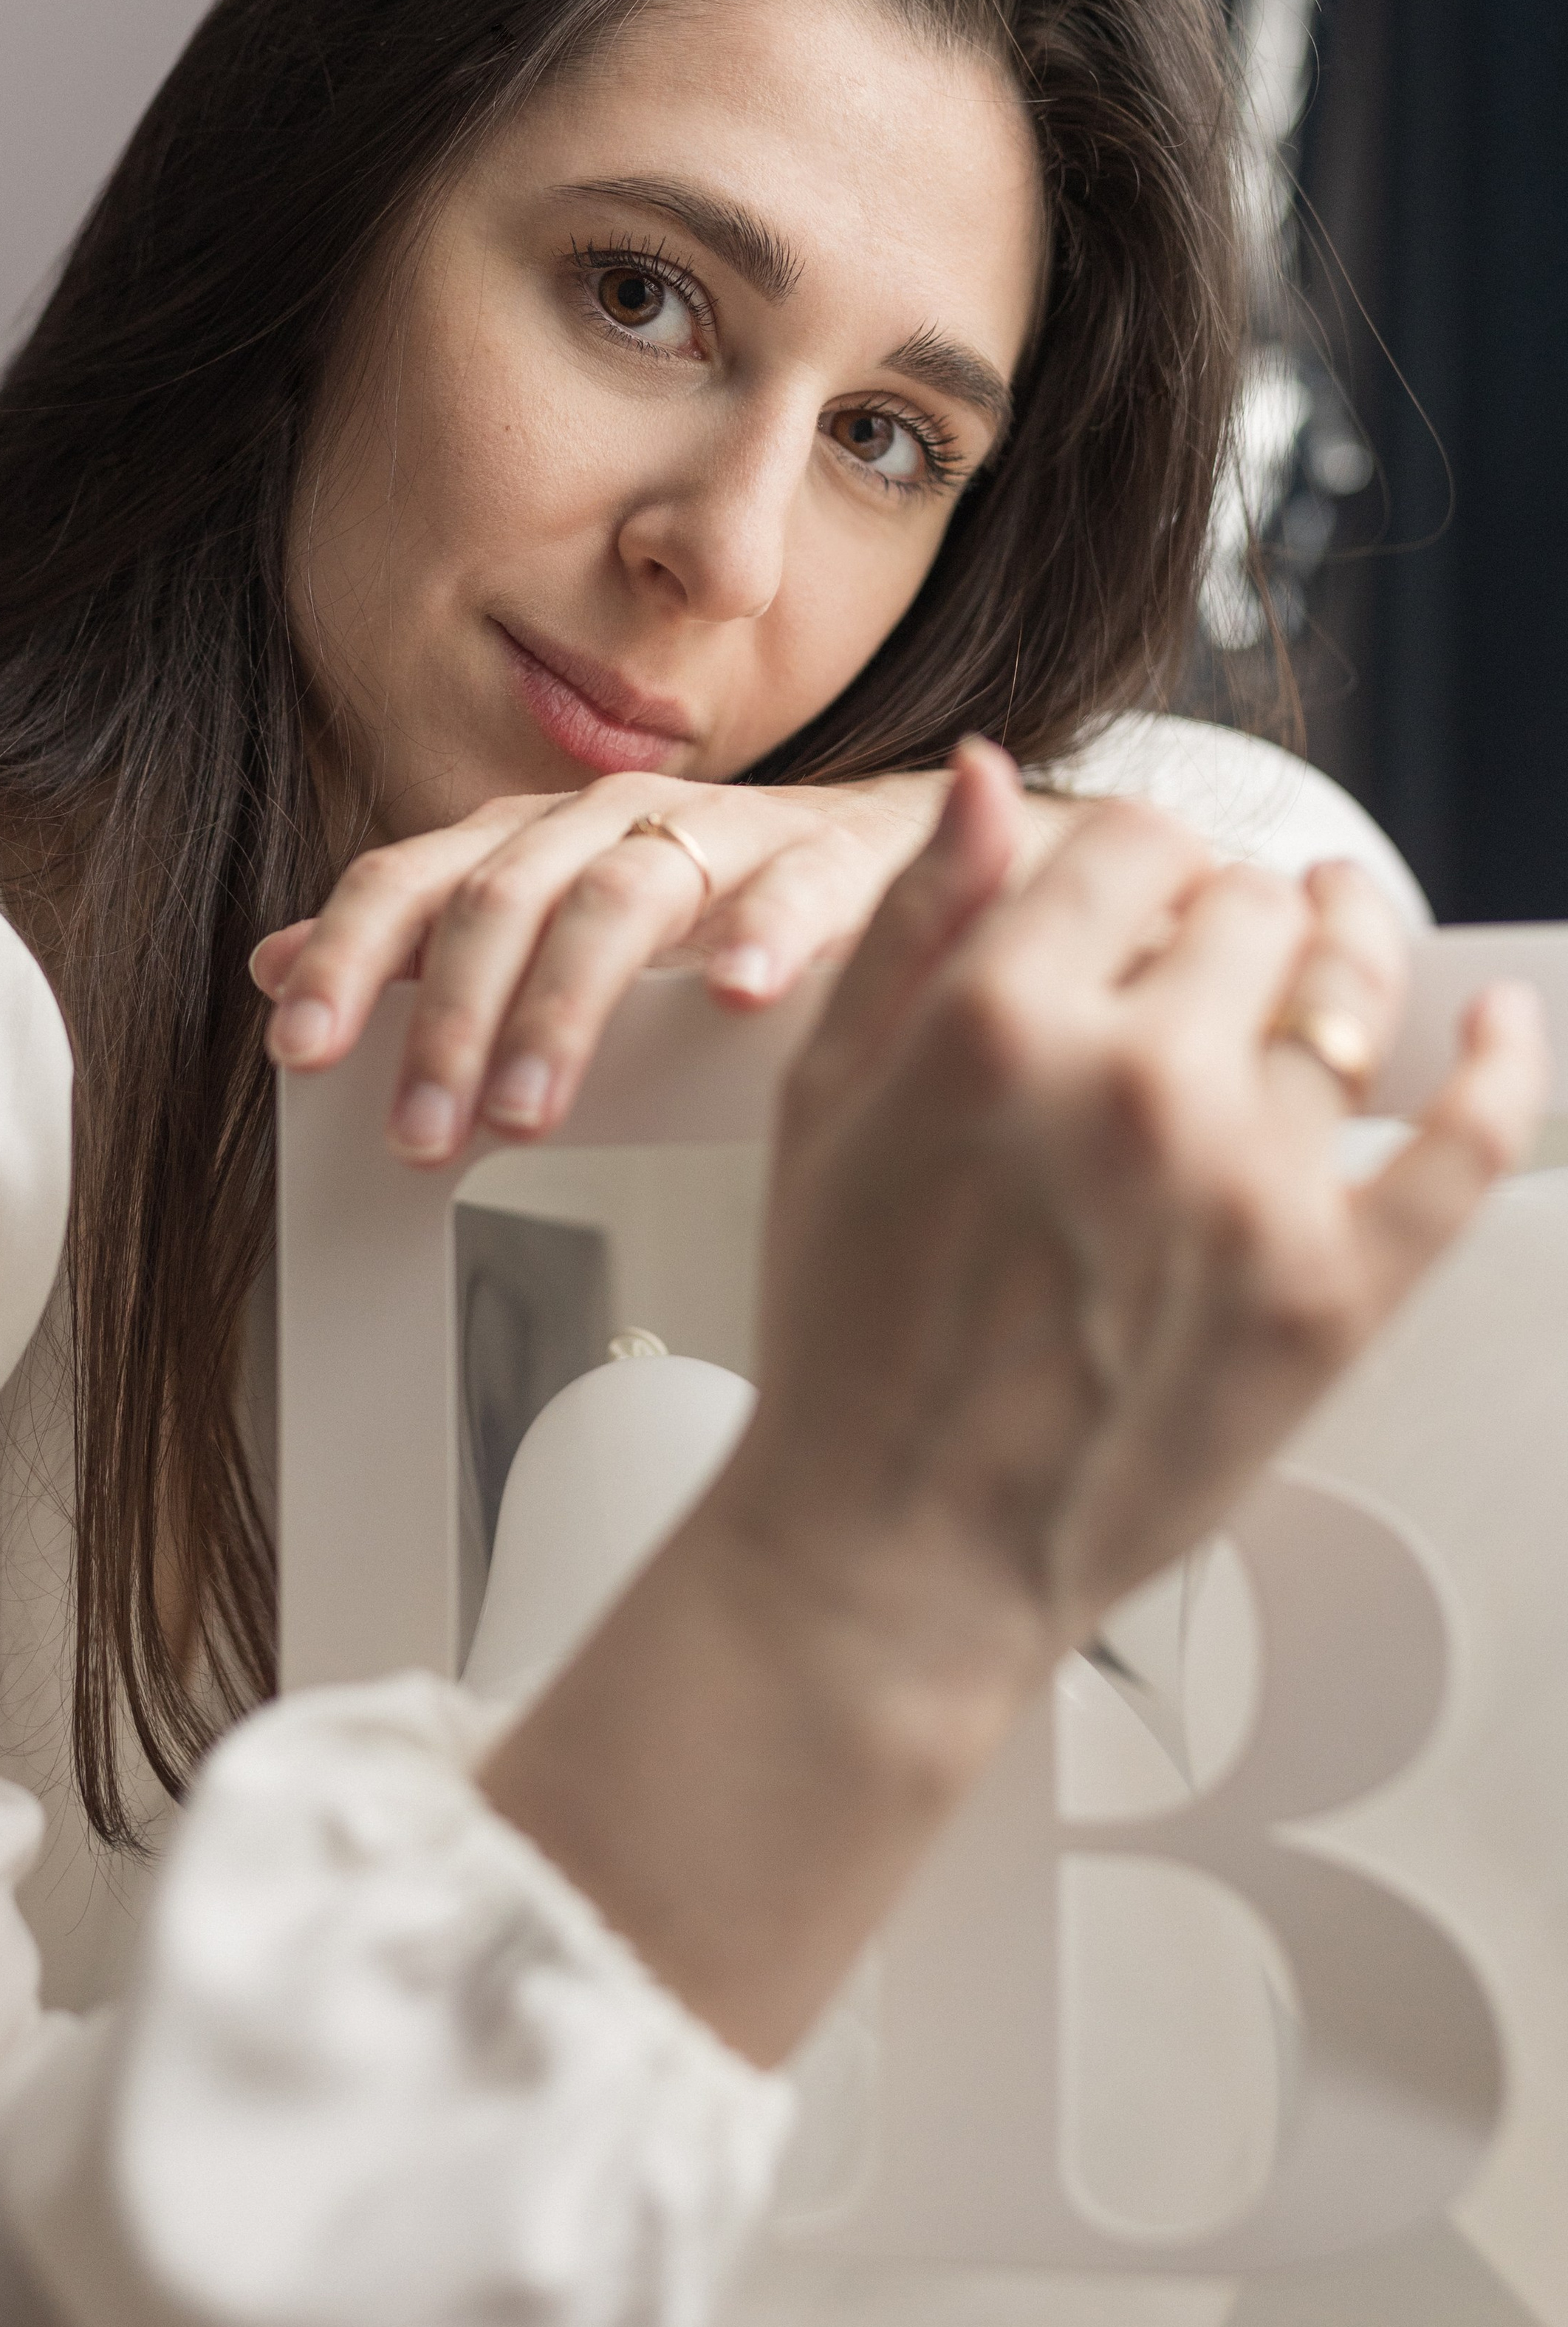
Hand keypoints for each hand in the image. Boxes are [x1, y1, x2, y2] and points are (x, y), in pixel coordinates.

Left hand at [252, 768, 1064, 1163]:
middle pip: (504, 898)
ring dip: (564, 1006)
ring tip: (526, 1109)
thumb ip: (427, 943)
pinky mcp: (843, 852)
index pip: (415, 879)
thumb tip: (267, 968)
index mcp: (540, 840)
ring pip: (622, 898)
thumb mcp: (557, 918)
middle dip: (449, 1021)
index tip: (295, 1052)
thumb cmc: (725, 895)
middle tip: (419, 1137)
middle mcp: (618, 820)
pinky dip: (762, 933)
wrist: (920, 846)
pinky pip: (797, 886)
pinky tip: (734, 996)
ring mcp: (731, 830)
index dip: (347, 957)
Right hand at [738, 740, 1546, 1657]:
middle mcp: (1137, 1088)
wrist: (896, 1549)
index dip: (1139, 854)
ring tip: (1338, 939)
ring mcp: (1249, 1191)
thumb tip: (993, 777)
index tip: (1140, 888)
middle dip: (1225, 912)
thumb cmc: (848, 1338)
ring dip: (1343, 956)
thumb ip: (917, 922)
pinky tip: (1497, 1022)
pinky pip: (1465, 1146)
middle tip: (1207, 951)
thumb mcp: (825, 1099)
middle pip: (1249, 907)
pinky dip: (1501, 1067)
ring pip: (1350, 1001)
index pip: (1137, 842)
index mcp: (1001, 1025)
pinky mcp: (1334, 1294)